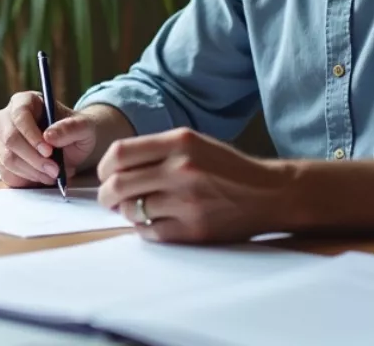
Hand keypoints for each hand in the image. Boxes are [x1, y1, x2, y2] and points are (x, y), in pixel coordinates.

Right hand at [0, 92, 97, 188]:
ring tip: (53, 173)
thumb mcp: (84, 126)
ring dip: (32, 171)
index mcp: (24, 101)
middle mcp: (5, 118)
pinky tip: (43, 176)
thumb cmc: (76, 131)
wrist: (72, 145)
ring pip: (7, 159)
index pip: (20, 116)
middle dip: (33, 159)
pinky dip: (26, 179)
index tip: (49, 151)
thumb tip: (49, 136)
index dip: (32, 135)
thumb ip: (71, 128)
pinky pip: (6, 173)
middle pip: (9, 139)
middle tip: (55, 170)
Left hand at [96, 128, 290, 242]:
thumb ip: (157, 150)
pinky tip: (156, 222)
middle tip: (110, 199)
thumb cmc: (228, 168)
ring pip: (132, 210)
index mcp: (180, 142)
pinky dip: (145, 229)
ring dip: (128, 212)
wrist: (270, 194)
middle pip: (117, 184)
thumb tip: (113, 167)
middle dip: (106, 195)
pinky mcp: (193, 229)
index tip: (106, 176)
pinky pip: (149, 232)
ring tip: (138, 209)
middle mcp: (181, 169)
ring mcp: (187, 201)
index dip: (104, 168)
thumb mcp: (195, 143)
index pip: (119, 154)